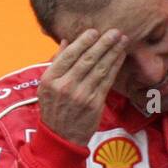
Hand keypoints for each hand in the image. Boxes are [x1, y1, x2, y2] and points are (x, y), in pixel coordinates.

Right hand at [38, 28, 128, 145]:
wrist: (60, 137)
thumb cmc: (53, 108)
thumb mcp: (46, 86)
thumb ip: (56, 63)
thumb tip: (66, 41)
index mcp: (50, 79)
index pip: (69, 55)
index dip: (83, 42)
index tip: (94, 32)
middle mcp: (65, 86)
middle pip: (87, 60)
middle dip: (103, 43)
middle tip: (114, 31)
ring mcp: (81, 95)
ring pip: (100, 68)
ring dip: (113, 52)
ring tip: (122, 39)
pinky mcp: (94, 103)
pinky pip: (107, 80)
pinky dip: (115, 66)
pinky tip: (120, 56)